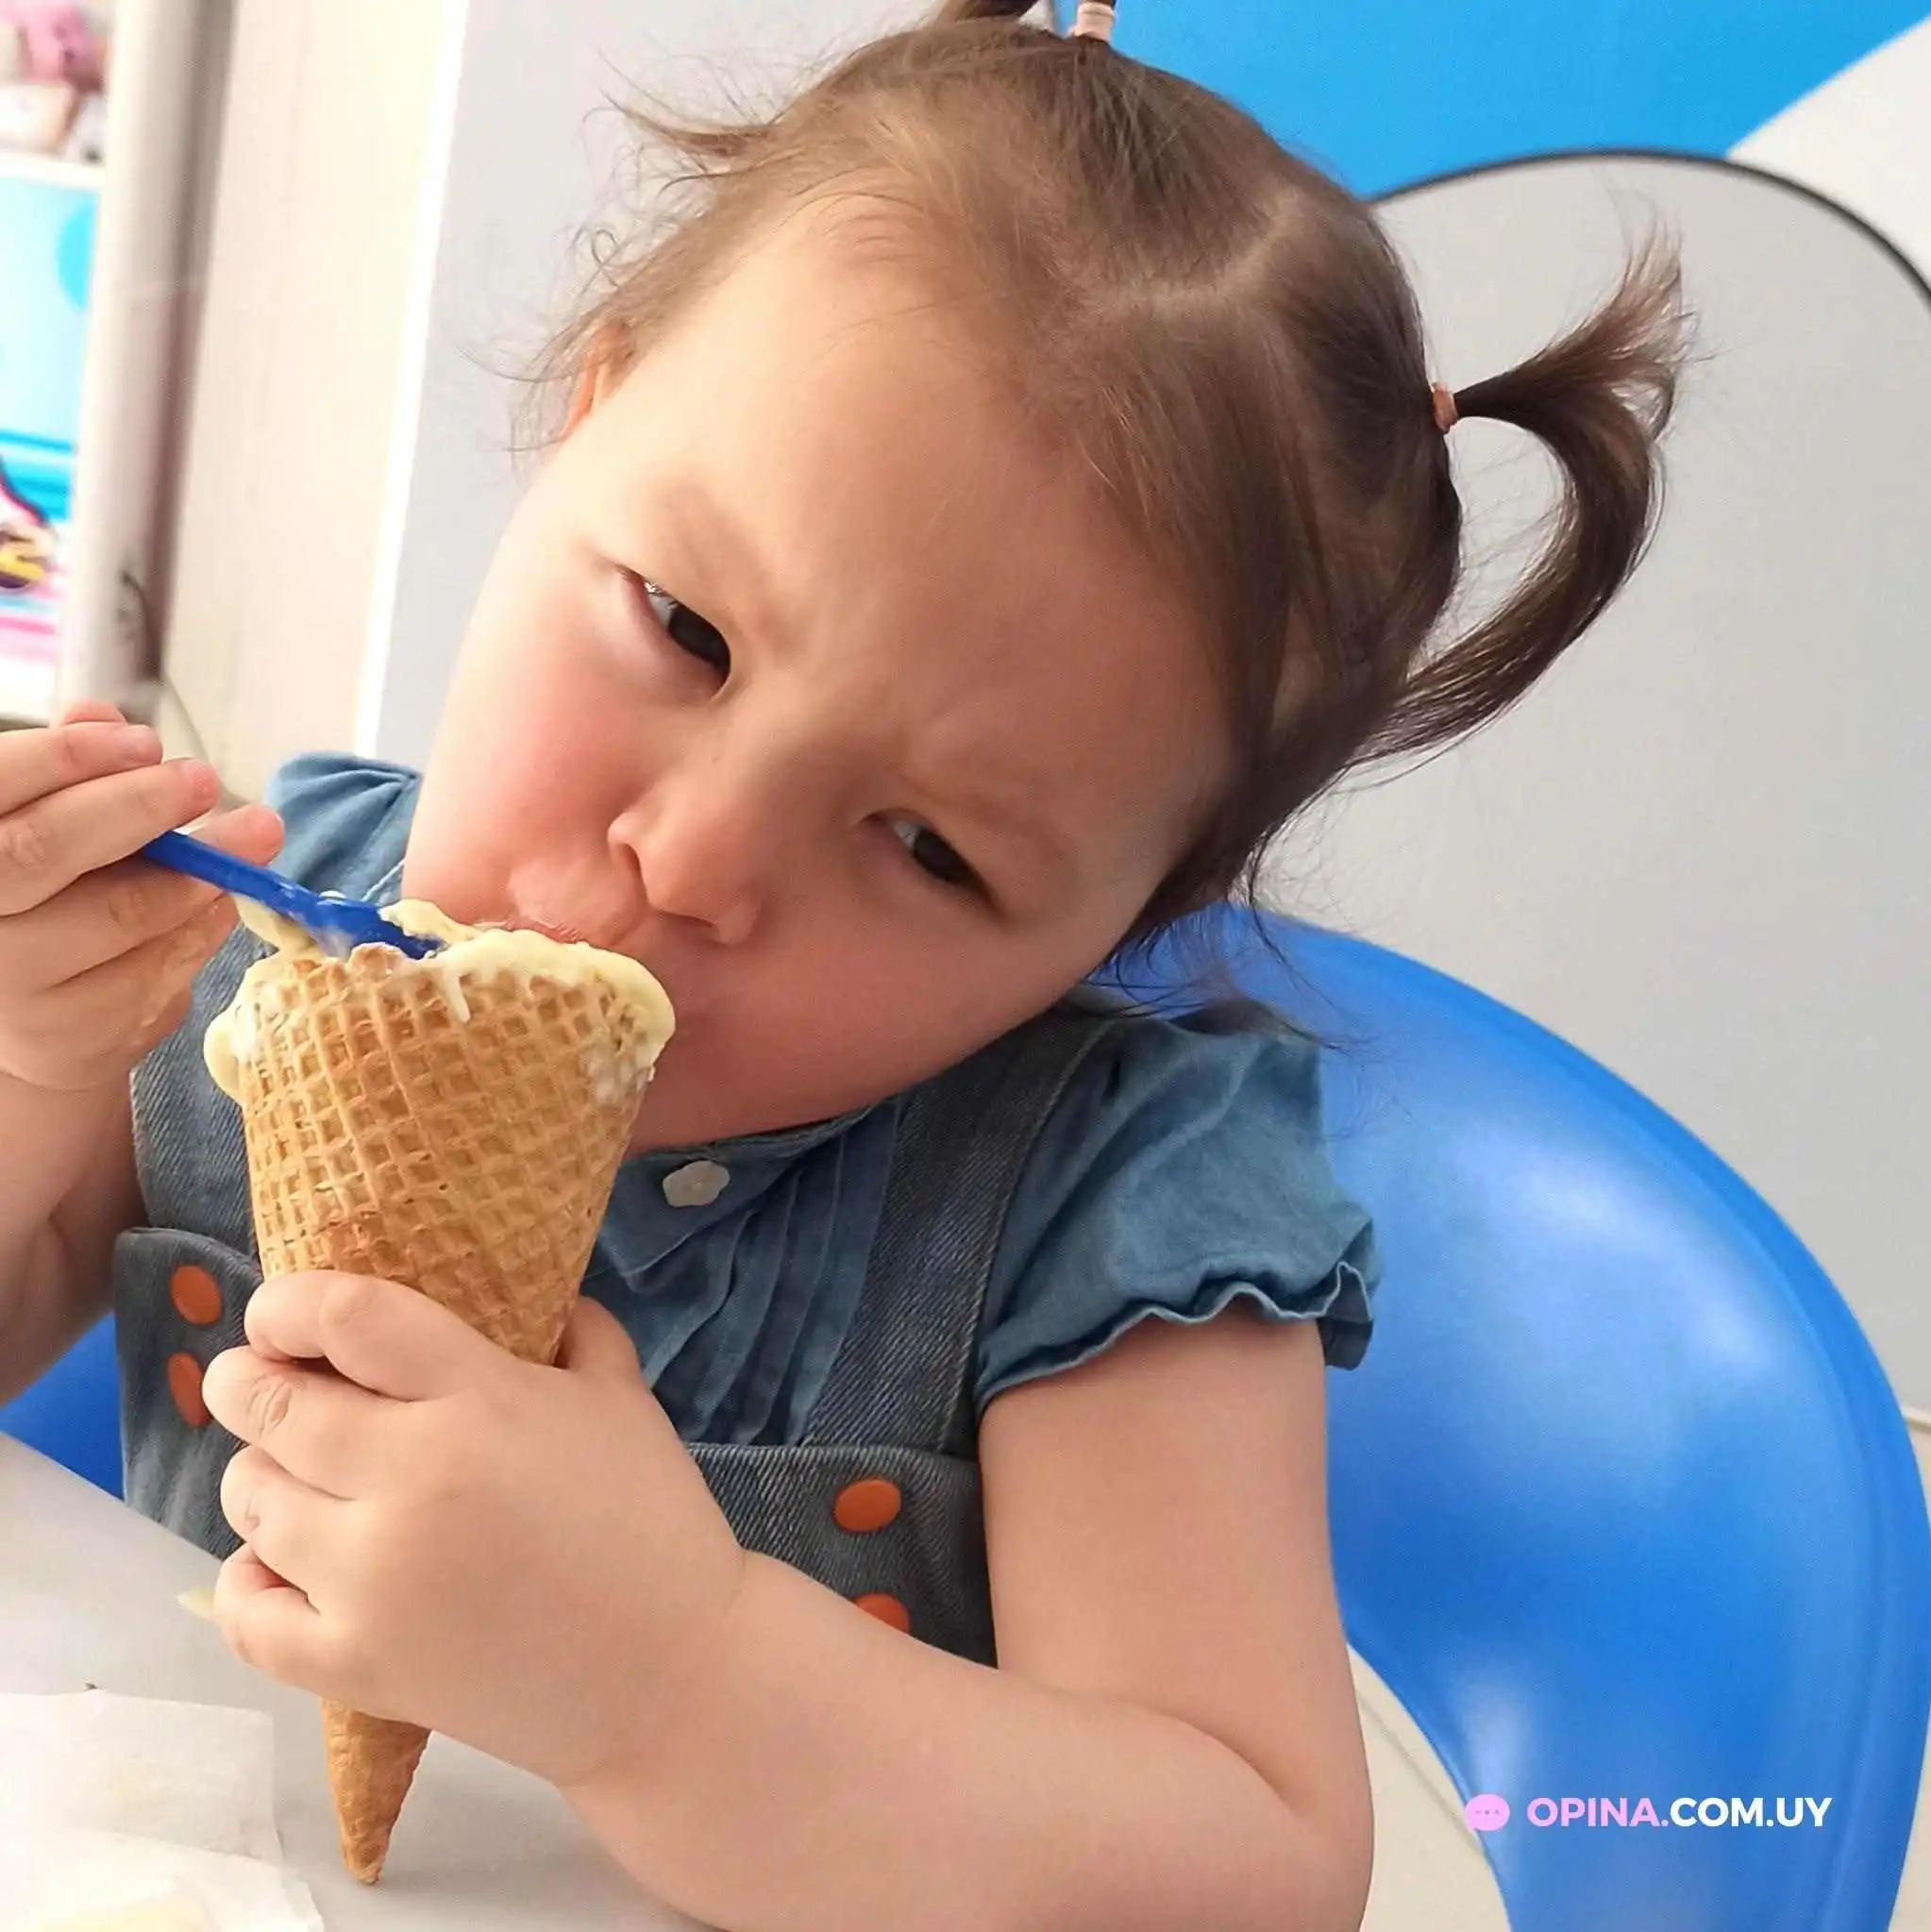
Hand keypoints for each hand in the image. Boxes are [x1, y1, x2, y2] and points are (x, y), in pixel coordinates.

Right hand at [0, 700, 281, 1091]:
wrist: (31, 1025)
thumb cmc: (42, 901)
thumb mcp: (44, 828)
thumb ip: (66, 773)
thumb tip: (100, 715)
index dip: (64, 757)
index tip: (143, 741)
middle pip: (43, 849)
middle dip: (137, 806)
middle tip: (206, 780)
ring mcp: (11, 984)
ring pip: (118, 914)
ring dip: (196, 870)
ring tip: (253, 835)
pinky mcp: (72, 1034)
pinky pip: (156, 969)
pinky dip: (200, 926)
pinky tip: (218, 901)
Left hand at [202, 1273, 748, 1790]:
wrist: (670, 1678)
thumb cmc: (653, 1524)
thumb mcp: (625, 1399)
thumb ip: (575, 1330)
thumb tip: (527, 1290)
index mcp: (482, 1402)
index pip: (346, 1320)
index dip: (289, 1303)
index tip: (280, 1313)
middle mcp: (412, 1481)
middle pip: (274, 1409)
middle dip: (245, 1382)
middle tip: (250, 1380)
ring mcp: (373, 1581)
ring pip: (253, 1501)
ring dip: (255, 1475)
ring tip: (283, 1473)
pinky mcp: (354, 1666)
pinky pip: (247, 1614)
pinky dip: (246, 1580)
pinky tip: (275, 1561)